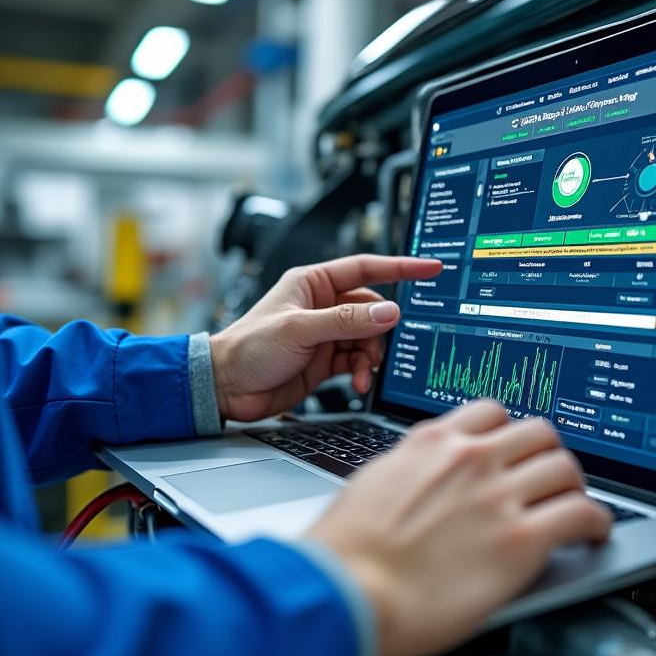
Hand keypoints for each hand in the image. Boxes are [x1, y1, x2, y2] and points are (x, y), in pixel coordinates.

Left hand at [209, 255, 441, 421]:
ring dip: (371, 356)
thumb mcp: (300, 329)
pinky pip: (357, 360)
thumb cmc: (248, 348)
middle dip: (381, 329)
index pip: (365, 268)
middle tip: (382, 345)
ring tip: (363, 372)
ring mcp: (326, 334)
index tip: (429, 268)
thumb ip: (347, 321)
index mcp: (313, 283)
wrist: (226, 388)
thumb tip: (388, 312)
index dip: (400, 267)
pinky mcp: (326, 360)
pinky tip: (358, 383)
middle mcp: (322, 305)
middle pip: (372, 309)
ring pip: (368, 338)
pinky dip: (362, 371)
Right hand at [307, 400, 611, 655]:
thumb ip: (412, 465)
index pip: (492, 411)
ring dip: (572, 486)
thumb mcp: (374, 480)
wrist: (346, 588)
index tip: (515, 447)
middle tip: (546, 477)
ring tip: (571, 504)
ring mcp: (499, 496)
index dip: (509, 432)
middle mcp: (471, 459)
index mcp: (434, 442)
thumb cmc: (347, 546)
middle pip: (538, 433)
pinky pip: (582, 513)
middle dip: (546, 454)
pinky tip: (592, 533)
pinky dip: (596, 522)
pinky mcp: (521, 540)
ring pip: (565, 467)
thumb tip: (426, 469)